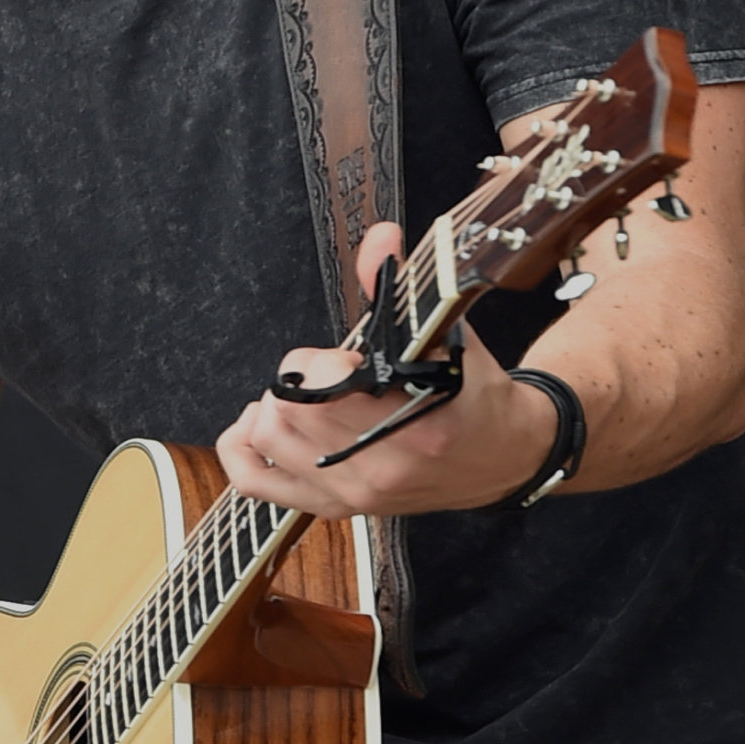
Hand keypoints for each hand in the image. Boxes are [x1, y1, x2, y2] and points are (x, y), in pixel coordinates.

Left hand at [215, 222, 557, 519]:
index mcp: (414, 419)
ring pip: (267, 440)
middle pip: (288, 410)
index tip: (341, 354)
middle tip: (323, 370)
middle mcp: (382, 465)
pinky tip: (256, 424)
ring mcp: (357, 493)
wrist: (504, 454)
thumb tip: (378, 236)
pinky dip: (241, 450)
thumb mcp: (447, 333)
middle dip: (297, 378)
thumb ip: (402, 286)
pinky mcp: (339, 507)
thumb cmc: (475, 394)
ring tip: (299, 394)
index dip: (320, 360)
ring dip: (271, 407)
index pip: (324, 386)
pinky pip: (258, 483)